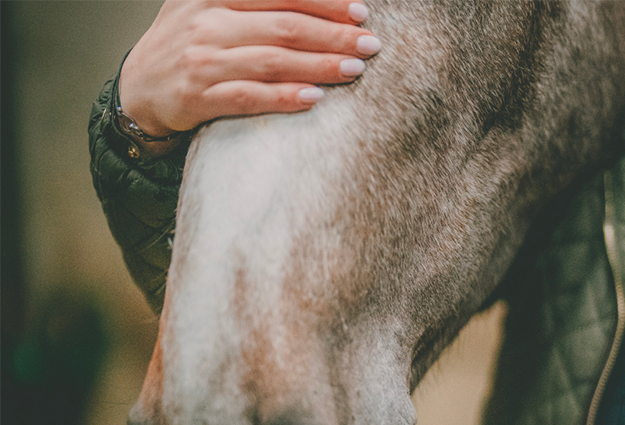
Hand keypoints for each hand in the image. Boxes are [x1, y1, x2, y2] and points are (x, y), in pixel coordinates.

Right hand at [119, 0, 381, 136]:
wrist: (137, 91)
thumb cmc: (185, 47)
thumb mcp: (204, 6)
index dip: (323, 1)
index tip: (360, 11)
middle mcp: (208, 22)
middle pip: (284, 25)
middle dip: (333, 35)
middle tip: (370, 44)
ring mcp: (202, 60)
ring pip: (271, 60)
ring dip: (318, 65)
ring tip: (354, 70)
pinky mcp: (198, 96)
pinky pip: (249, 97)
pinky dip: (284, 96)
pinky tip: (313, 98)